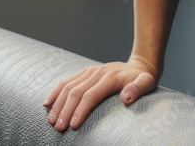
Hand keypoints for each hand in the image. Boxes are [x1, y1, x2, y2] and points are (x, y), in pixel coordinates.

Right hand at [42, 59, 157, 131]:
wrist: (138, 66)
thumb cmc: (141, 79)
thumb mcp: (147, 82)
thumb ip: (138, 89)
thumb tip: (126, 98)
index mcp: (110, 77)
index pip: (91, 95)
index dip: (81, 110)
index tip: (73, 125)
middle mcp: (97, 73)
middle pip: (76, 92)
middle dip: (65, 110)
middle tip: (58, 128)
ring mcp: (89, 71)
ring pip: (68, 86)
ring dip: (58, 103)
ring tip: (51, 120)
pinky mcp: (84, 72)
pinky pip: (67, 80)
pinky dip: (56, 91)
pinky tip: (47, 103)